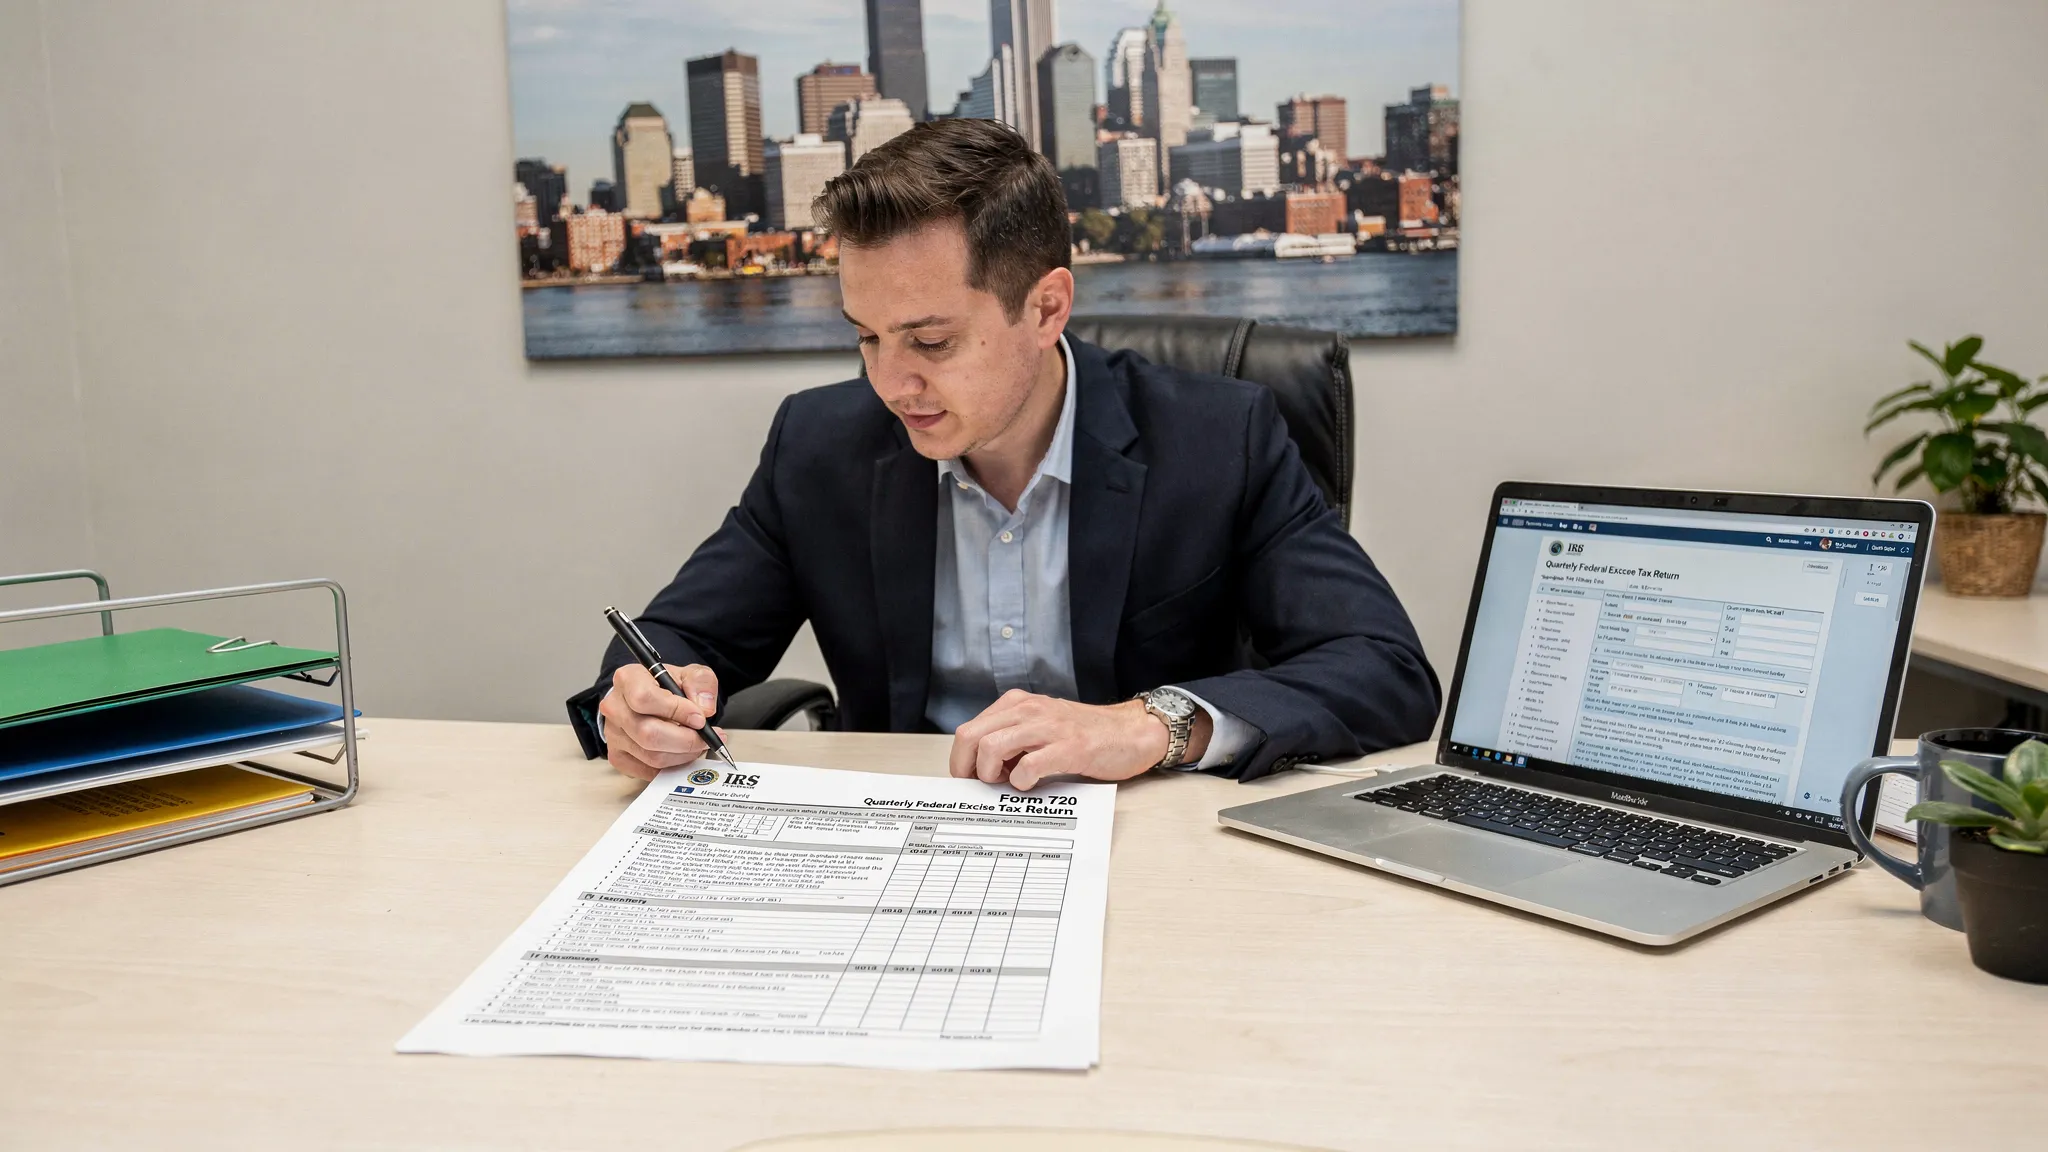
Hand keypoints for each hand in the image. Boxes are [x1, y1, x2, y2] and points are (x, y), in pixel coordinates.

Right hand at [598, 663, 722, 781]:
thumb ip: (701, 683)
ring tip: (698, 744)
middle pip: (648, 733)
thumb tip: (704, 709)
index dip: (676, 711)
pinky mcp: (618, 757)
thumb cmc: (669, 687)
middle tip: (705, 738)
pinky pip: (650, 771)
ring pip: (651, 756)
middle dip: (685, 740)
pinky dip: (673, 766)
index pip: (645, 699)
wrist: (653, 699)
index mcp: (628, 679)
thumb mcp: (691, 674)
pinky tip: (682, 753)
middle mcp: (614, 707)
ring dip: (683, 755)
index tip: (700, 718)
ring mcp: (612, 735)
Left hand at [947, 691, 1211, 790]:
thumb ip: (1011, 741)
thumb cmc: (1086, 735)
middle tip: (982, 786)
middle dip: (967, 768)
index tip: (970, 780)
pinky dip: (1022, 781)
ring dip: (991, 774)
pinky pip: (1029, 765)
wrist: (1132, 732)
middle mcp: (1029, 710)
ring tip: (1008, 783)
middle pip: (971, 737)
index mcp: (1018, 705)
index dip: (961, 761)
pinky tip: (1031, 784)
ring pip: (992, 747)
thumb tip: (980, 771)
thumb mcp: (1040, 728)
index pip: (969, 730)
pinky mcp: (1070, 747)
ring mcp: (1049, 727)